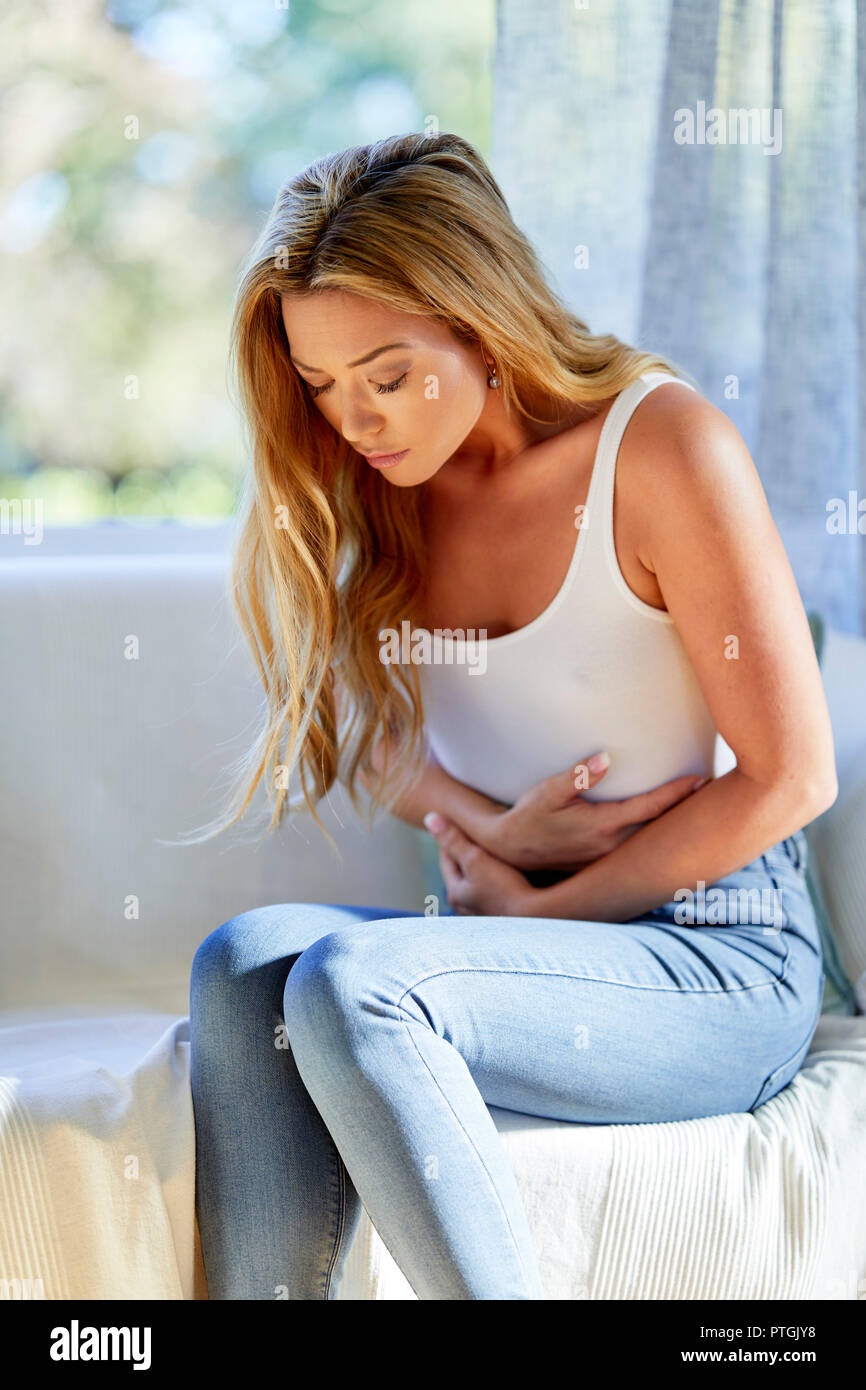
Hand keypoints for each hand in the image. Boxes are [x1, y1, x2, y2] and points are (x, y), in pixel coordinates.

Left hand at [423, 813, 536, 916]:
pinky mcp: (505, 915)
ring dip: (484, 867)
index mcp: (456, 893)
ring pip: (479, 882)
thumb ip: (453, 839)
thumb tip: (430, 818)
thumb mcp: (476, 858)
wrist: (538, 917)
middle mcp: (467, 908)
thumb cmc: (505, 887)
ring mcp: (486, 913)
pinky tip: (509, 872)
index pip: (447, 858)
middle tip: (473, 833)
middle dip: (466, 853)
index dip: (450, 837)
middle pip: (463, 871)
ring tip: (492, 850)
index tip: (455, 821)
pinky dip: (497, 878)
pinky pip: (496, 890)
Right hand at [473, 754, 706, 872]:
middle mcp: (612, 846)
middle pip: (660, 827)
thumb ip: (576, 775)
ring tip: (700, 806)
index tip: (701, 778)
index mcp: (602, 826)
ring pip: (653, 841)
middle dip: (688, 810)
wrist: (510, 850)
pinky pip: (640, 850)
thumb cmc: (528, 816)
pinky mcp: (604, 864)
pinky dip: (658, 837)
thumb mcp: (546, 792)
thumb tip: (605, 758)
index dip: (677, 793)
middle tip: (715, 788)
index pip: (650, 807)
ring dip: (675, 824)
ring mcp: (609, 859)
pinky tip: (670, 829)